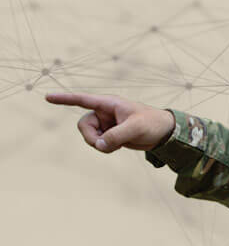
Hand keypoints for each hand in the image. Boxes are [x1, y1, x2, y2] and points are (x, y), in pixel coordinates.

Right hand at [46, 92, 174, 152]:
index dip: (64, 99)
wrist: (164, 133)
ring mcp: (106, 124)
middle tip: (104, 145)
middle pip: (83, 126)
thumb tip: (99, 145)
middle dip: (91, 138)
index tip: (47, 97)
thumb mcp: (135, 128)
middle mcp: (104, 113)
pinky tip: (119, 146)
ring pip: (90, 137)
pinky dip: (106, 148)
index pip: (82, 100)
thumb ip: (116, 136)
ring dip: (100, 144)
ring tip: (117, 145)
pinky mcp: (110, 135)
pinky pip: (99, 143)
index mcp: (109, 104)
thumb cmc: (152, 123)